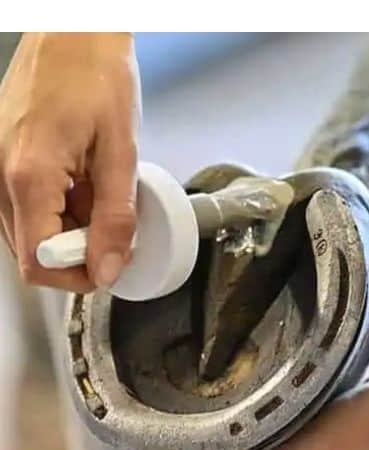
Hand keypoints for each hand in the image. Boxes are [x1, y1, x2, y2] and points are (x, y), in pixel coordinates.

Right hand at [0, 32, 140, 290]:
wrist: (71, 30)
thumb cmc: (95, 74)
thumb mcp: (121, 152)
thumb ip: (116, 218)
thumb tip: (109, 268)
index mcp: (28, 177)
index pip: (39, 263)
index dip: (77, 276)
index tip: (108, 265)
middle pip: (30, 252)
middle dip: (76, 252)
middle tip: (111, 226)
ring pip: (27, 233)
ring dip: (67, 230)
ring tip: (96, 193)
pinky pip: (23, 207)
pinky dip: (56, 210)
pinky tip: (80, 184)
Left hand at [192, 368, 368, 449]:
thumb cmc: (357, 433)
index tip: (169, 430)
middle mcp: (290, 439)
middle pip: (242, 436)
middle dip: (213, 423)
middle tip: (181, 396)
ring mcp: (305, 416)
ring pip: (260, 413)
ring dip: (237, 404)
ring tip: (208, 381)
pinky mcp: (316, 393)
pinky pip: (281, 393)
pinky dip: (263, 387)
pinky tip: (253, 371)